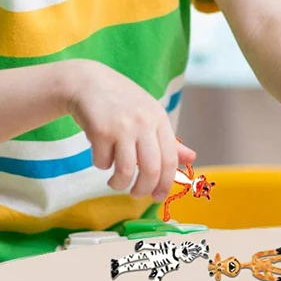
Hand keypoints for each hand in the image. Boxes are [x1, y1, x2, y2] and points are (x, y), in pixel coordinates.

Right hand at [63, 60, 195, 200]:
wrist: (89, 83)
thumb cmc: (123, 102)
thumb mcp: (150, 115)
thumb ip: (169, 140)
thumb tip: (191, 159)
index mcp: (160, 119)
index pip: (170, 159)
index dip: (166, 183)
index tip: (158, 197)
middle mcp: (144, 122)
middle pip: (151, 169)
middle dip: (144, 190)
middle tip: (136, 195)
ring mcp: (123, 126)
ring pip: (126, 171)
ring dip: (119, 184)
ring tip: (115, 181)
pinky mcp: (100, 130)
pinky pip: (102, 163)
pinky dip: (101, 165)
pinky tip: (101, 154)